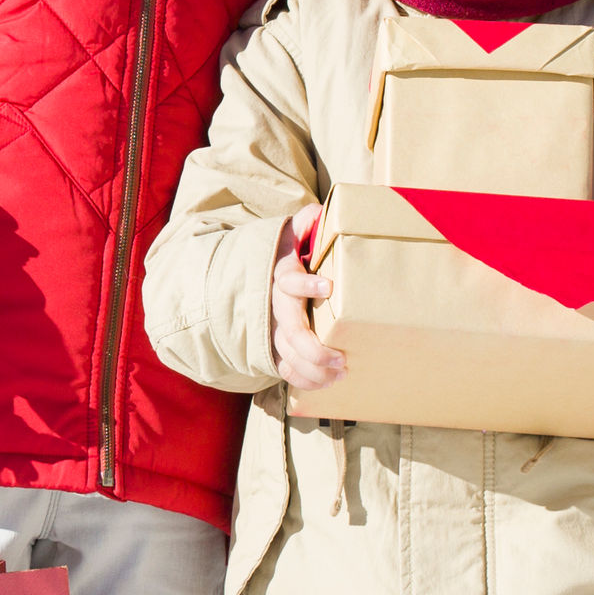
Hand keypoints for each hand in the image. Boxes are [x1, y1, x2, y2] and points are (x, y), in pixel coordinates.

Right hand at [271, 203, 348, 390]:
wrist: (252, 277)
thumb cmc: (282, 256)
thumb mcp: (288, 235)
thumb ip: (303, 224)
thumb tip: (317, 212)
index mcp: (280, 276)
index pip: (288, 280)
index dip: (305, 284)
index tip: (326, 286)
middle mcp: (274, 306)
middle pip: (290, 330)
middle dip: (314, 348)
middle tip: (340, 357)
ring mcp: (272, 329)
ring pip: (288, 355)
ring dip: (313, 369)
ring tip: (340, 373)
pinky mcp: (275, 345)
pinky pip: (286, 368)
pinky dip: (305, 379)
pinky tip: (327, 382)